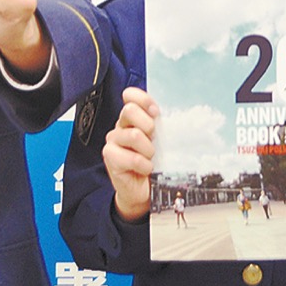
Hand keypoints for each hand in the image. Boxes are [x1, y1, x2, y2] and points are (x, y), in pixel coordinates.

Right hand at [103, 87, 158, 220]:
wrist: (143, 190)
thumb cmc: (154, 162)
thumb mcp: (161, 140)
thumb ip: (162, 125)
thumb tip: (175, 114)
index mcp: (133, 118)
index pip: (130, 96)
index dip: (143, 99)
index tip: (156, 111)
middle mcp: (120, 126)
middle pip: (129, 110)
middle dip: (148, 124)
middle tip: (154, 138)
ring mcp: (113, 141)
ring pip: (133, 135)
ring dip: (148, 149)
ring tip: (151, 158)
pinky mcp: (110, 158)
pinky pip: (133, 158)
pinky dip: (145, 165)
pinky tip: (146, 169)